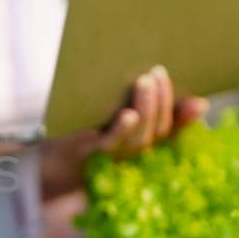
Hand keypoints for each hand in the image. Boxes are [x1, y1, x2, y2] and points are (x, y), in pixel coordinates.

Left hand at [37, 64, 207, 200]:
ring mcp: (111, 157)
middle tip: (158, 72)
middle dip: (161, 101)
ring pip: (138, 139)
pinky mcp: (88, 154)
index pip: (169, 130)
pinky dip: (122, 130)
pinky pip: (110, 144)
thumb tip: (192, 97)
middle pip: (156, 131)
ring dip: (145, 108)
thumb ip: (141, 105)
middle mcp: (130, 155)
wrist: (41, 164)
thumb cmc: (81, 134)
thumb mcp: (112, 116)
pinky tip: (128, 114)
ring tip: (144, 82)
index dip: (185, 116)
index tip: (197, 97)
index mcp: (139, 144)